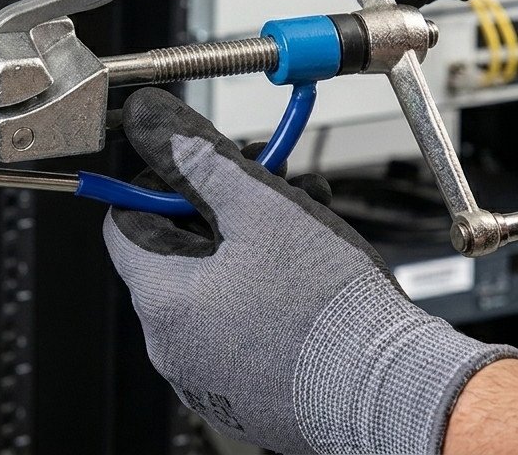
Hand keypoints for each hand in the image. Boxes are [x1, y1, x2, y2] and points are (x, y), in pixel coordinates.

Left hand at [104, 88, 517, 453]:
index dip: (161, 182)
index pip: (125, 223)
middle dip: (219, 208)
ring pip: (212, 289)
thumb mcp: (260, 208)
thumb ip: (197, 158)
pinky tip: (307, 272)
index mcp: (163, 303)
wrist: (392, 392)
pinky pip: (237, 330)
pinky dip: (262, 294)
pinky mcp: (245, 397)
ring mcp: (207, 380)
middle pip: (174, 254)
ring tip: (303, 220)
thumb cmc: (330, 309)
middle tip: (267, 184)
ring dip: (248, 246)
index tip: (202, 167)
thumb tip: (150, 120)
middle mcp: (172, 349)